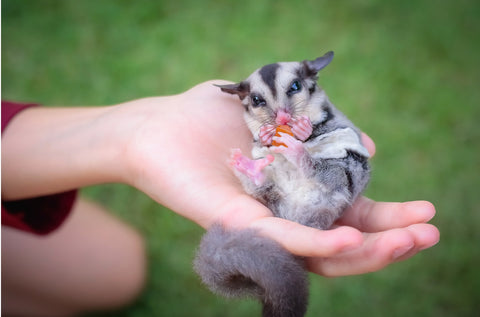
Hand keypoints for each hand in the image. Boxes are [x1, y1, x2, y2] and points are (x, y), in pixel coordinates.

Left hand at [122, 81, 438, 275]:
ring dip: (367, 252)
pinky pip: (282, 241)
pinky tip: (353, 239)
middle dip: (390, 241)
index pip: (349, 215)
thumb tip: (370, 146)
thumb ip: (324, 127)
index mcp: (296, 191)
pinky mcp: (236, 226)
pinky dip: (319, 244)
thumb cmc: (213, 116)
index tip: (426, 211)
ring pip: (320, 255)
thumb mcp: (280, 112)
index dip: (388, 218)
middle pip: (343, 243)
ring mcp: (261, 225)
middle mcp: (283, 214)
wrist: (157, 125)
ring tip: (408, 241)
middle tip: (429, 234)